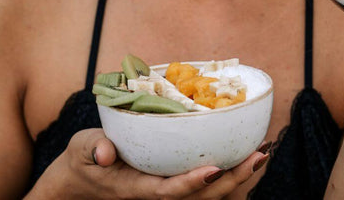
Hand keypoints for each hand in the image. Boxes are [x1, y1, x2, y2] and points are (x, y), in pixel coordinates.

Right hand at [32, 128, 269, 198]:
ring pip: (207, 194)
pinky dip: (227, 172)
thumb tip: (104, 152)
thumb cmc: (84, 159)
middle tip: (259, 155)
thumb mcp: (81, 149)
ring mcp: (167, 187)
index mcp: (136, 187)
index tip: (216, 168)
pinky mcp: (172, 180)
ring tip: (262, 152)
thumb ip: (91, 149)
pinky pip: (204, 183)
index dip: (193, 183)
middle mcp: (156, 192)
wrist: (84, 177)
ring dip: (237, 177)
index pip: (168, 192)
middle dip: (232, 180)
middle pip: (199, 197)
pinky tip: (244, 153)